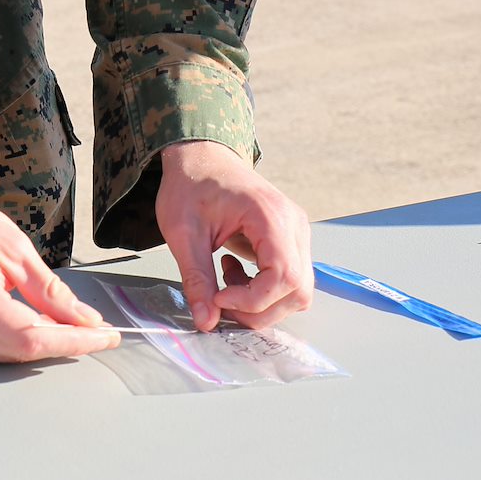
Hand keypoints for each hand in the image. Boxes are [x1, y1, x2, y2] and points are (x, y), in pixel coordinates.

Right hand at [0, 189, 122, 361]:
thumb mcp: (11, 246)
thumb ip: (49, 289)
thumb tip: (84, 319)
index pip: (32, 337)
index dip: (74, 342)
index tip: (107, 336)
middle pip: (21, 352)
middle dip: (64, 342)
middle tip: (96, 329)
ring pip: (7, 356)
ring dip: (41, 342)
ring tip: (67, 323)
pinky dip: (16, 340)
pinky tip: (33, 323)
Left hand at [154, 139, 311, 332]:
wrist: (200, 157)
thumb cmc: (191, 184)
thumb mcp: (182, 231)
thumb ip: (196, 277)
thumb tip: (206, 322)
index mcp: (271, 216)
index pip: (285, 277)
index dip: (253, 300)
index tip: (218, 299)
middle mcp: (294, 225)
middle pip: (298, 290)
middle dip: (258, 309)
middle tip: (218, 298)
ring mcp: (297, 232)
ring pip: (298, 290)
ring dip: (261, 301)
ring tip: (225, 280)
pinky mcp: (290, 239)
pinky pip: (290, 279)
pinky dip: (264, 290)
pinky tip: (233, 271)